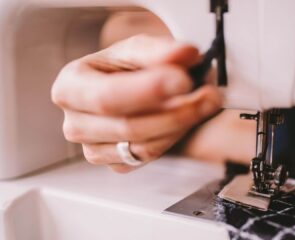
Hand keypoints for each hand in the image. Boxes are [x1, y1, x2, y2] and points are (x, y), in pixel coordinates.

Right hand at [51, 35, 221, 172]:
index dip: (148, 90)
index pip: (108, 96)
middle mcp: (76, 123)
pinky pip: (147, 158)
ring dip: (181, 127)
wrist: (120, 87)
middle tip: (209, 95)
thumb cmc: (122, 68)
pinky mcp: (114, 163)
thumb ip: (160, 51)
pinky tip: (184, 121)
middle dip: (177, 112)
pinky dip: (173, 140)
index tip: (183, 80)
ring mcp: (93, 148)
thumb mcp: (137, 50)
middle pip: (129, 126)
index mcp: (71, 87)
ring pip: (143, 147)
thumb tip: (186, 54)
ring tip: (205, 103)